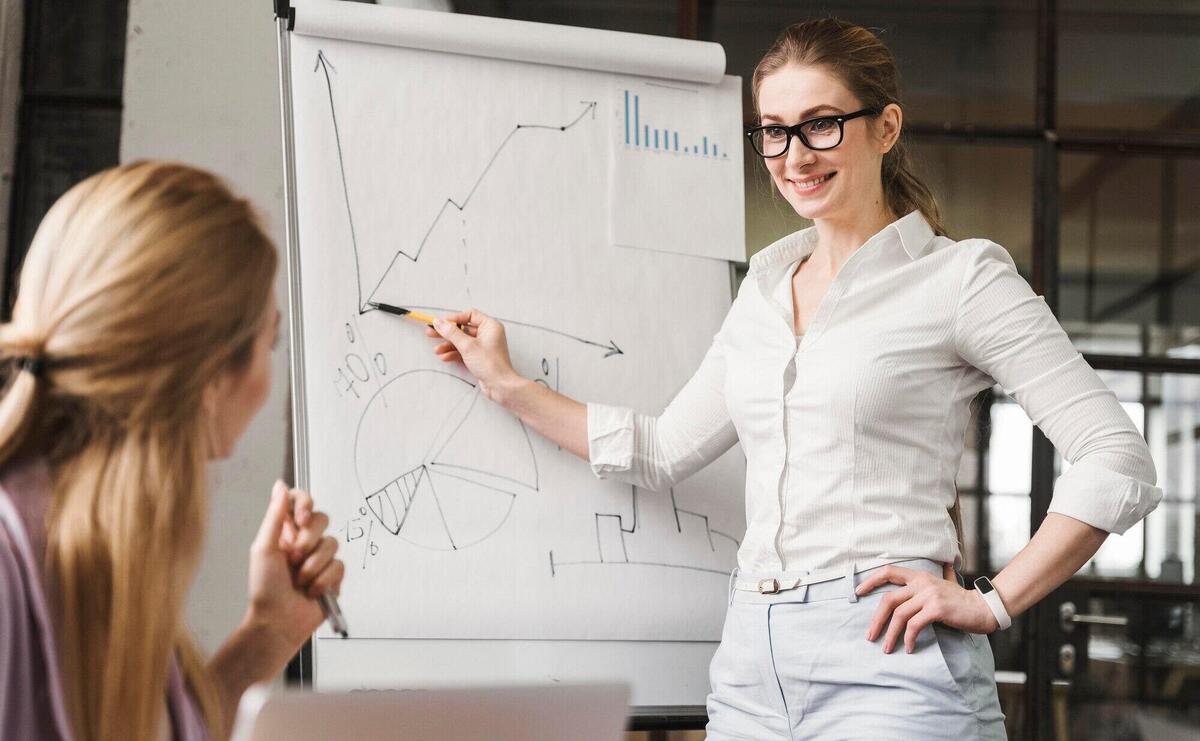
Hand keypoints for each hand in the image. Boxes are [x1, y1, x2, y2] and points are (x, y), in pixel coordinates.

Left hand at [243, 480, 344, 674]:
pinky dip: (323, 580)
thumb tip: (280, 485)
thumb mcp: (264, 548)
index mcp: (286, 531)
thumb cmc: (265, 588)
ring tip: (300, 581)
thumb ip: (275, 515)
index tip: (301, 518)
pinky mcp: (333, 576)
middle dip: (308, 541)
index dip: (306, 504)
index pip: (302, 501)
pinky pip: (340, 566)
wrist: (277, 622)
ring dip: (313, 566)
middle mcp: (305, 541)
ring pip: (333, 544)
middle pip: (323, 519)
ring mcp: (320, 559)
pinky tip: (311, 591)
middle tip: (293, 559)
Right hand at [426, 309, 520, 401]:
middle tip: (431, 333)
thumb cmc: (490, 364)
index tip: (440, 323)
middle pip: (463, 328)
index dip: (454, 318)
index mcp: (490, 326)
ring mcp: (483, 346)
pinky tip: (445, 357)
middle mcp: (488, 334)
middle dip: (447, 333)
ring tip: (437, 350)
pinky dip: (454, 353)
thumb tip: (439, 322)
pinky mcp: (479, 357)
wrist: (499, 385)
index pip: (469, 315)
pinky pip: (464, 351)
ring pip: (462, 341)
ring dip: (449, 345)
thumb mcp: (467, 346)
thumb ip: (451, 333)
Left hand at [855, 565, 998, 653]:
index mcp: (920, 576)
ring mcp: (929, 595)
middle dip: (876, 619)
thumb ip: (936, 578)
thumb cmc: (962, 600)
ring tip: (887, 648)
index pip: (889, 572)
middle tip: (870, 636)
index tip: (858, 592)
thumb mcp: (944, 584)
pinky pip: (915, 625)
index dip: (871, 581)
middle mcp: (922, 583)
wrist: (984, 608)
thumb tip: (941, 566)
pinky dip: (909, 638)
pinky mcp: (936, 609)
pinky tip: (910, 648)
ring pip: (899, 615)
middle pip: (888, 599)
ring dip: (890, 634)